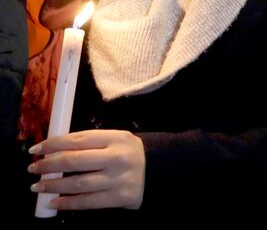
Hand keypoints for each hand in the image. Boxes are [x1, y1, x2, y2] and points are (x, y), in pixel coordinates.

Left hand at [28, 129, 145, 210]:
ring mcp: (119, 178)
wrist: (159, 171)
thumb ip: (91, 143)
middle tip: (33, 169)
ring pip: (78, 183)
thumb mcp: (116, 140)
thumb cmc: (130, 154)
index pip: (77, 139)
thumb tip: (54, 151)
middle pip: (75, 161)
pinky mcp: (120, 197)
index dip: (53, 144)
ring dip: (53, 186)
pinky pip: (88, 202)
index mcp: (116, 138)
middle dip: (49, 166)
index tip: (36, 150)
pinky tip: (54, 202)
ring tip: (38, 187)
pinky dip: (68, 203)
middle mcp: (117, 157)